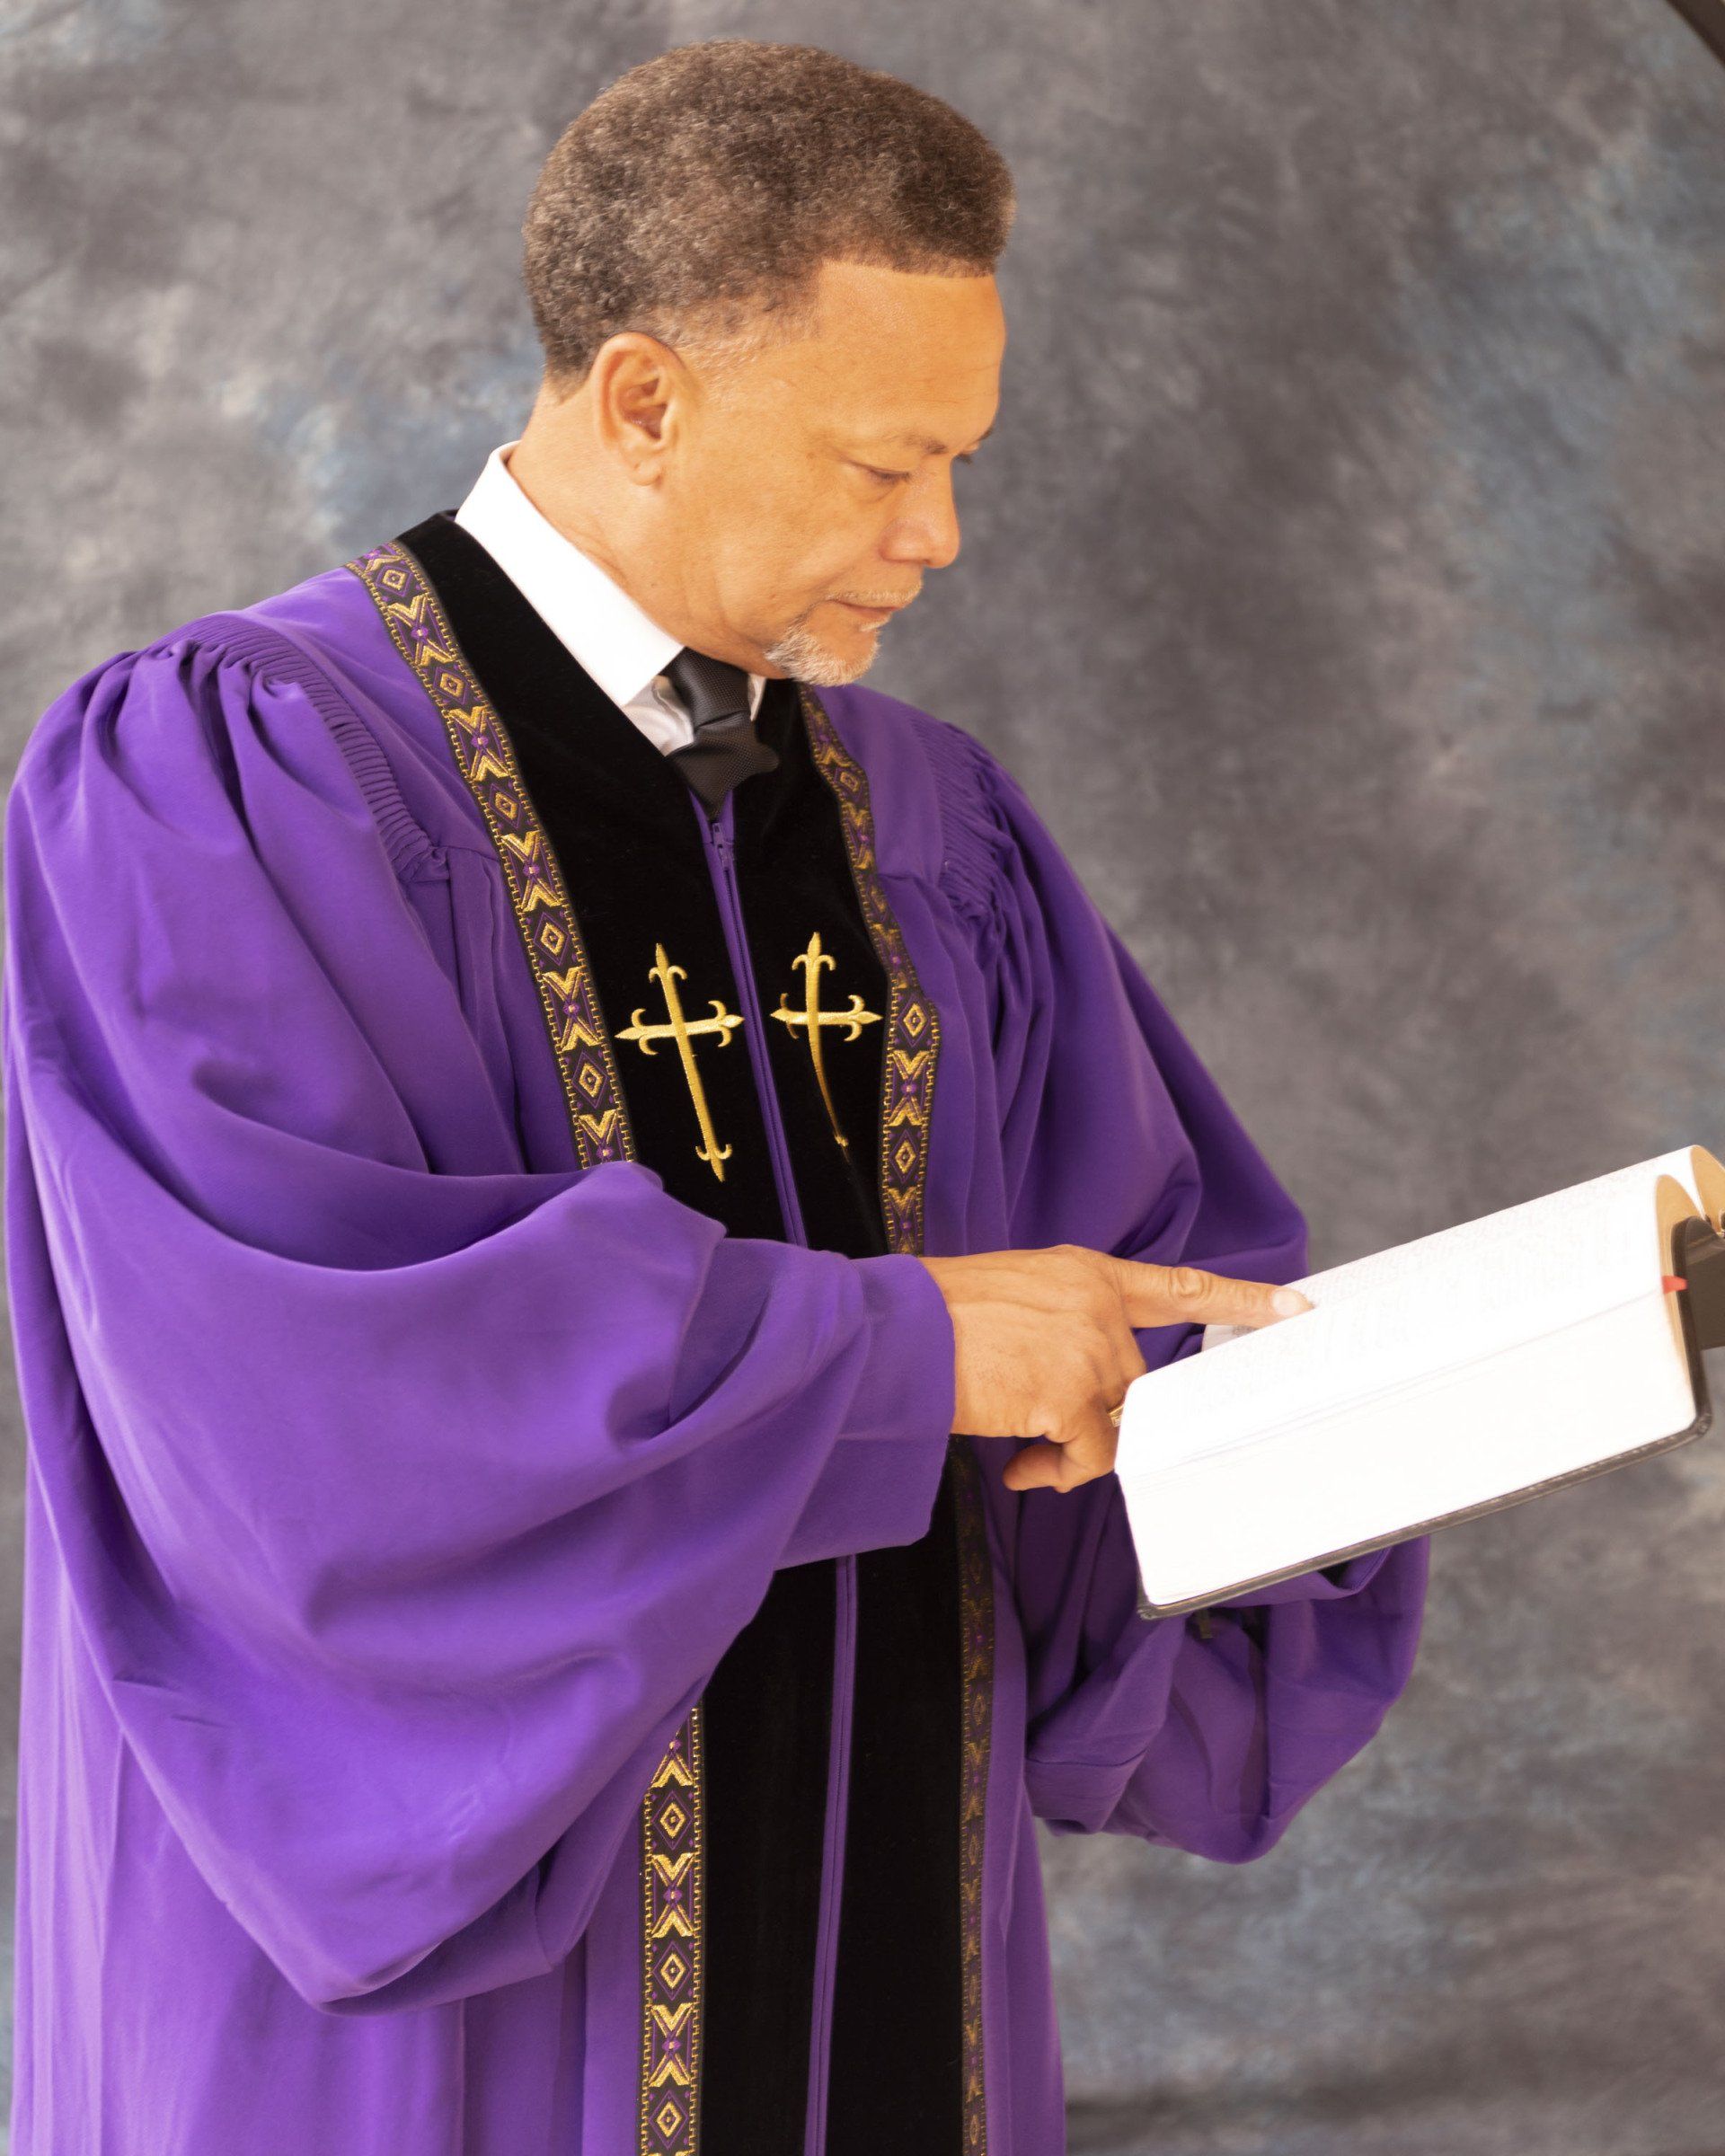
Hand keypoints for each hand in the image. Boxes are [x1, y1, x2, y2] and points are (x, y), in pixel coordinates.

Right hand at [915, 1244, 1309, 1493]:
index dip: (1242, 1298)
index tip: (1295, 1306)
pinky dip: (1056, 1472)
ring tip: (1023, 1456)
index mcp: (1086, 1273)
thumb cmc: (934, 1317)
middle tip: (1048, 1444)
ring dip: (1072, 1452)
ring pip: (1114, 1425)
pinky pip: (1089, 1456)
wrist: (894, 1331)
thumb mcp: (1013, 1295)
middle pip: (1133, 1382)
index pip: (1179, 1286)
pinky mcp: (1069, 1394)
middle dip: (1097, 1419)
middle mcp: (1098, 1305)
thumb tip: (1078, 1388)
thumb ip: (1062, 1323)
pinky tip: (1018, 1467)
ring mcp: (1088, 1348)